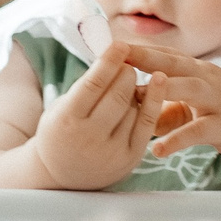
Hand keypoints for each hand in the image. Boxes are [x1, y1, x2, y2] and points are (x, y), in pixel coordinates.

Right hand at [26, 44, 161, 190]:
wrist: (62, 176)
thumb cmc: (61, 132)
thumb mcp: (61, 107)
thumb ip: (85, 86)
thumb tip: (112, 56)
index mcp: (67, 120)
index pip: (93, 85)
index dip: (109, 62)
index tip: (120, 44)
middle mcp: (90, 138)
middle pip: (117, 95)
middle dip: (126, 73)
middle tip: (128, 61)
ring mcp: (112, 150)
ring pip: (134, 107)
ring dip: (136, 88)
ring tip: (129, 81)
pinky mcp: (130, 158)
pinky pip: (148, 123)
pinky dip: (155, 100)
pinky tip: (160, 82)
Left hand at [118, 45, 220, 171]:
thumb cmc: (220, 109)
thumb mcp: (189, 104)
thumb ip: (161, 106)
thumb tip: (131, 110)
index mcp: (195, 69)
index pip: (164, 54)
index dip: (138, 49)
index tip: (110, 46)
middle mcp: (206, 78)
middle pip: (174, 64)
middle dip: (145, 58)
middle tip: (118, 58)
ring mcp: (217, 100)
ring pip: (189, 89)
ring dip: (163, 89)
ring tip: (136, 96)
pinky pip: (199, 131)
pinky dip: (178, 139)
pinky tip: (157, 149)